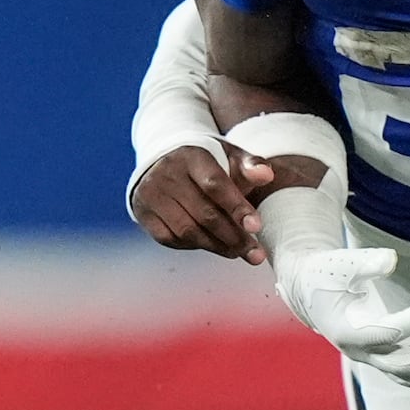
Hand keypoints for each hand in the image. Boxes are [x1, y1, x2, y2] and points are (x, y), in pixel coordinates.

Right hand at [131, 143, 272, 262]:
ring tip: (238, 252)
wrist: (164, 162)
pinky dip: (194, 246)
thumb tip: (266, 175)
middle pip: (204, 214)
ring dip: (217, 246)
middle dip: (234, 237)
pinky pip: (171, 239)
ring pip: (188, 231)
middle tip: (255, 254)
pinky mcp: (143, 213)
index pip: (216, 185)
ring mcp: (152, 194)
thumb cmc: (206, 165)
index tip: (256, 227)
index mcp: (192, 156)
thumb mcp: (228, 157)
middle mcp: (167, 174)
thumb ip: (250, 166)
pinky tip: (212, 245)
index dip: (237, 208)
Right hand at [269, 234, 409, 389]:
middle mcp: (360, 352)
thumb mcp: (340, 263)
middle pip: (401, 366)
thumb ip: (364, 262)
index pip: (387, 334)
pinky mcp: (383, 357)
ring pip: (409, 379)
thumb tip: (390, 259)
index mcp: (347, 331)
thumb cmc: (327, 274)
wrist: (311, 293)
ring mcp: (372, 358)